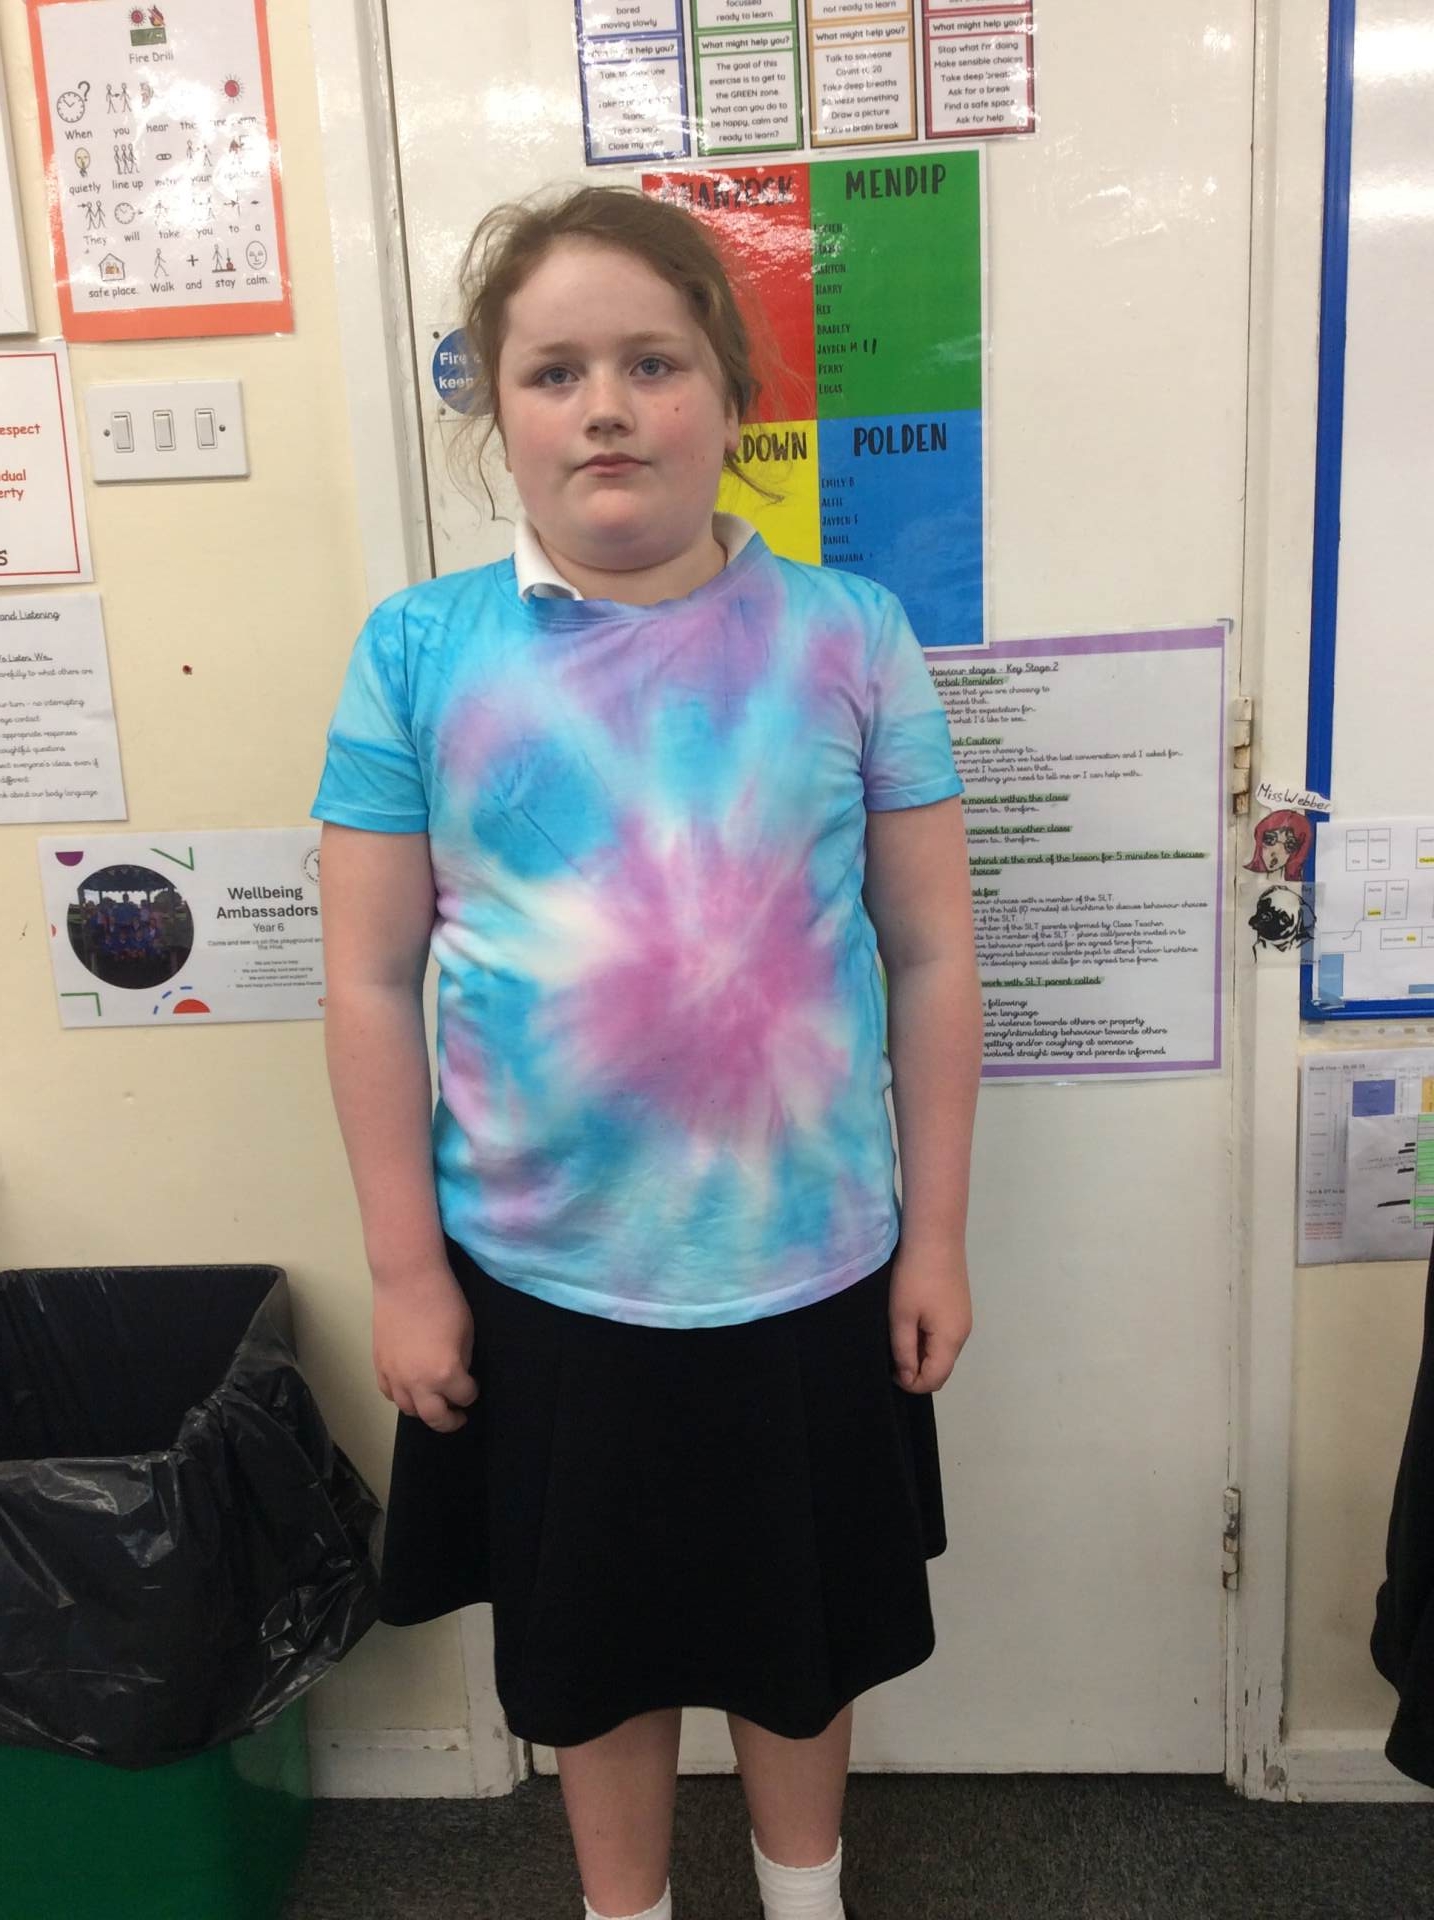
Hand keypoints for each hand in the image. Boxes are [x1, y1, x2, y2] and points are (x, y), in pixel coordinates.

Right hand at [371, 1260, 478, 1432]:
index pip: (464, 1397)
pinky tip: (410, 1389)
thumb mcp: (467, 1332)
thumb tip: (459, 1373)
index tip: (473, 1384)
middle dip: (449, 1421)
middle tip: (457, 1416)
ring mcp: (395, 1376)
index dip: (472, 1391)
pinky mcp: (379, 1365)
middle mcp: (418, 1383)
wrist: (407, 1279)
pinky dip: (402, 1397)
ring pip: (408, 1409)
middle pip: (434, 1418)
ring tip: (433, 1401)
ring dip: (424, 1410)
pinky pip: (389, 1394)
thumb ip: (463, 1360)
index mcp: (445, 1374)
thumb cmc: (444, 1300)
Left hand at [889, 1240, 971, 1394]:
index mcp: (951, 1340)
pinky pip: (943, 1335)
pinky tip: (910, 1320)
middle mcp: (962, 1334)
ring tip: (898, 1334)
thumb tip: (907, 1376)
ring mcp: (962, 1319)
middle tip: (891, 1352)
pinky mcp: (958, 1306)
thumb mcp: (902, 1316)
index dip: (911, 1383)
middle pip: (941, 1368)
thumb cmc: (914, 1277)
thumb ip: (904, 1351)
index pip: (934, 1379)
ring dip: (920, 1352)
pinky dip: (927, 1338)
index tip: (889, 1369)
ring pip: (941, 1351)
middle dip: (916, 1369)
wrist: (935, 1236)